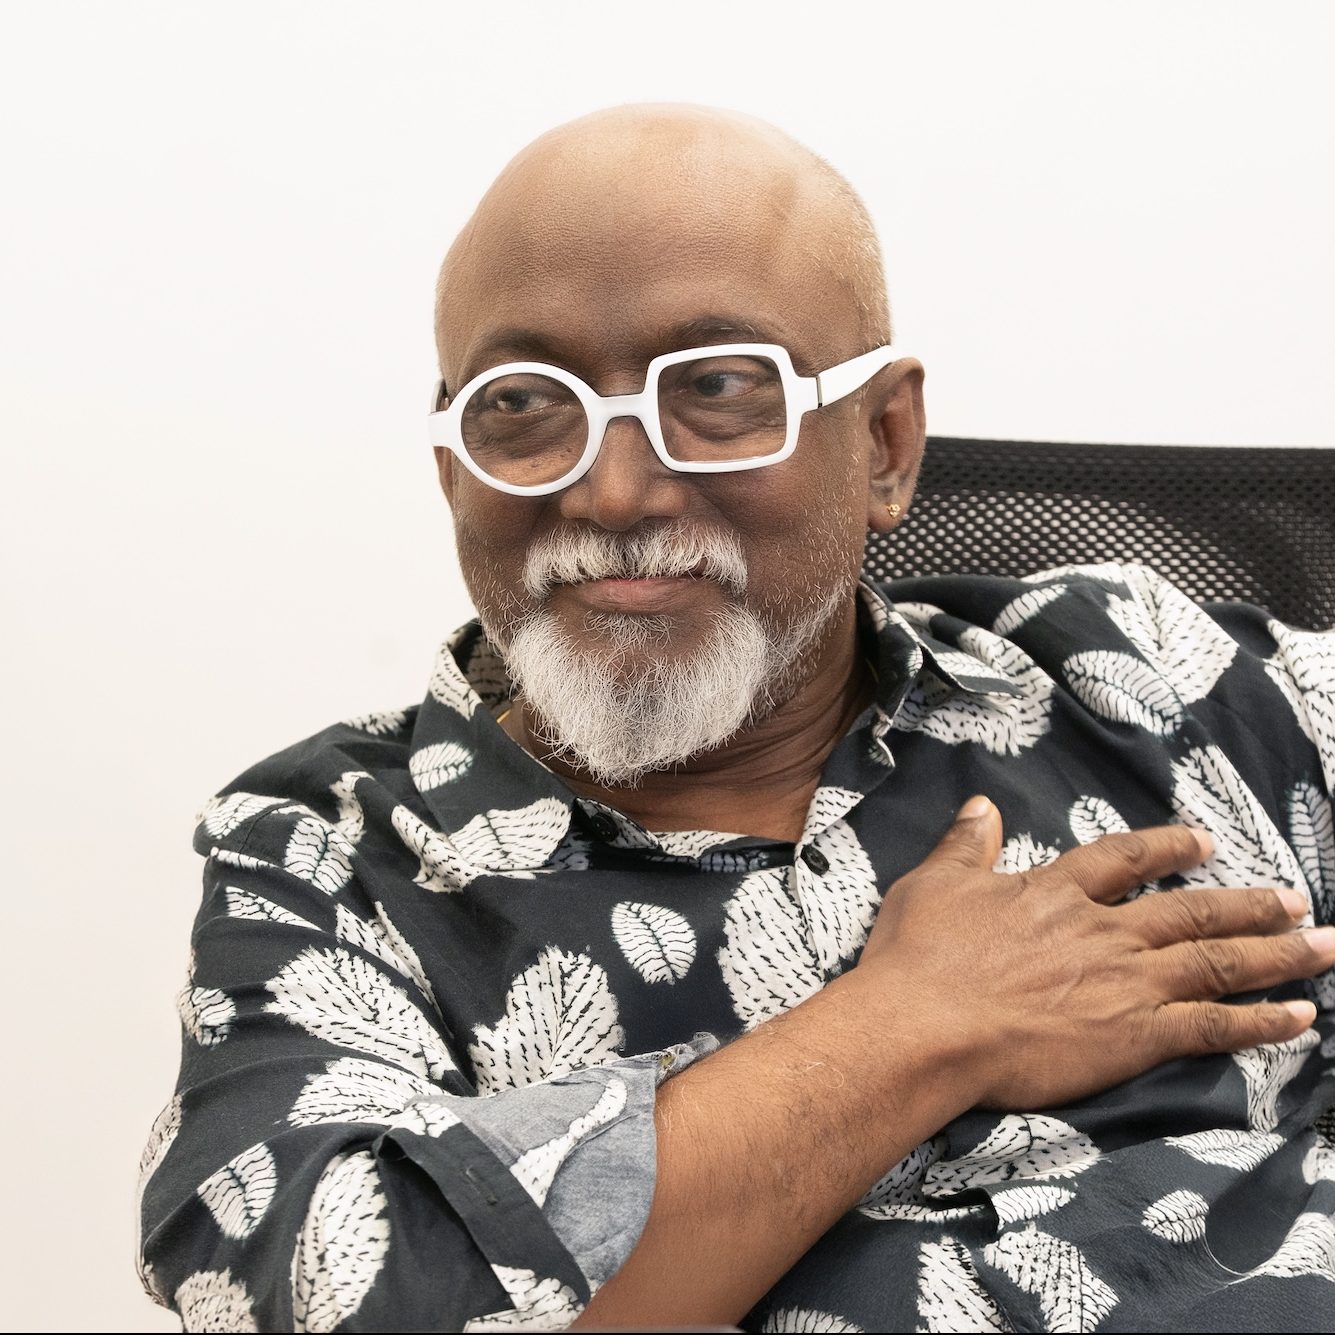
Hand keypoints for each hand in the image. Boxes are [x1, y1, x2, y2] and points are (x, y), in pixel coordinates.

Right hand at [858, 796, 1332, 1109]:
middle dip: (1250, 904)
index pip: (1125, 860)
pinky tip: (1301, 1018)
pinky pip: (1212, 1026)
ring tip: (1324, 946)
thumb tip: (982, 805)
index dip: (1168, 848)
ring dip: (1277, 953)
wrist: (925, 1026)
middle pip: (1192, 910)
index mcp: (1056, 892)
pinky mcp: (1134, 1037)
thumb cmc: (920, 957)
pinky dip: (1261, 1021)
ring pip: (1217, 962)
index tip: (1204, 843)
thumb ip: (965, 845)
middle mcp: (1103, 931)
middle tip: (1296, 899)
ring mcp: (1125, 983)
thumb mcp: (933, 883)